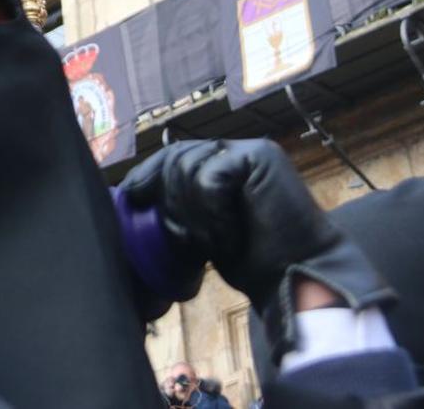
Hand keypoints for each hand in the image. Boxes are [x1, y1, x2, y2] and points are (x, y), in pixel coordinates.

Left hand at [120, 139, 392, 357]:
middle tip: (193, 237)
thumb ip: (177, 200)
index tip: (130, 194)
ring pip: (188, 167)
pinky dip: (213, 211)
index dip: (147, 173)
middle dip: (172, 199)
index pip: (172, 155)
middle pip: (176, 158)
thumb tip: (130, 189)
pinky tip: (232, 231)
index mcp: (221, 162)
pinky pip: (209, 179)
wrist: (294, 274)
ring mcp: (248, 149)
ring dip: (196, 212)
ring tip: (219, 238)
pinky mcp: (259, 156)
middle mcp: (234, 150)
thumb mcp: (200, 224)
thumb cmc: (251, 257)